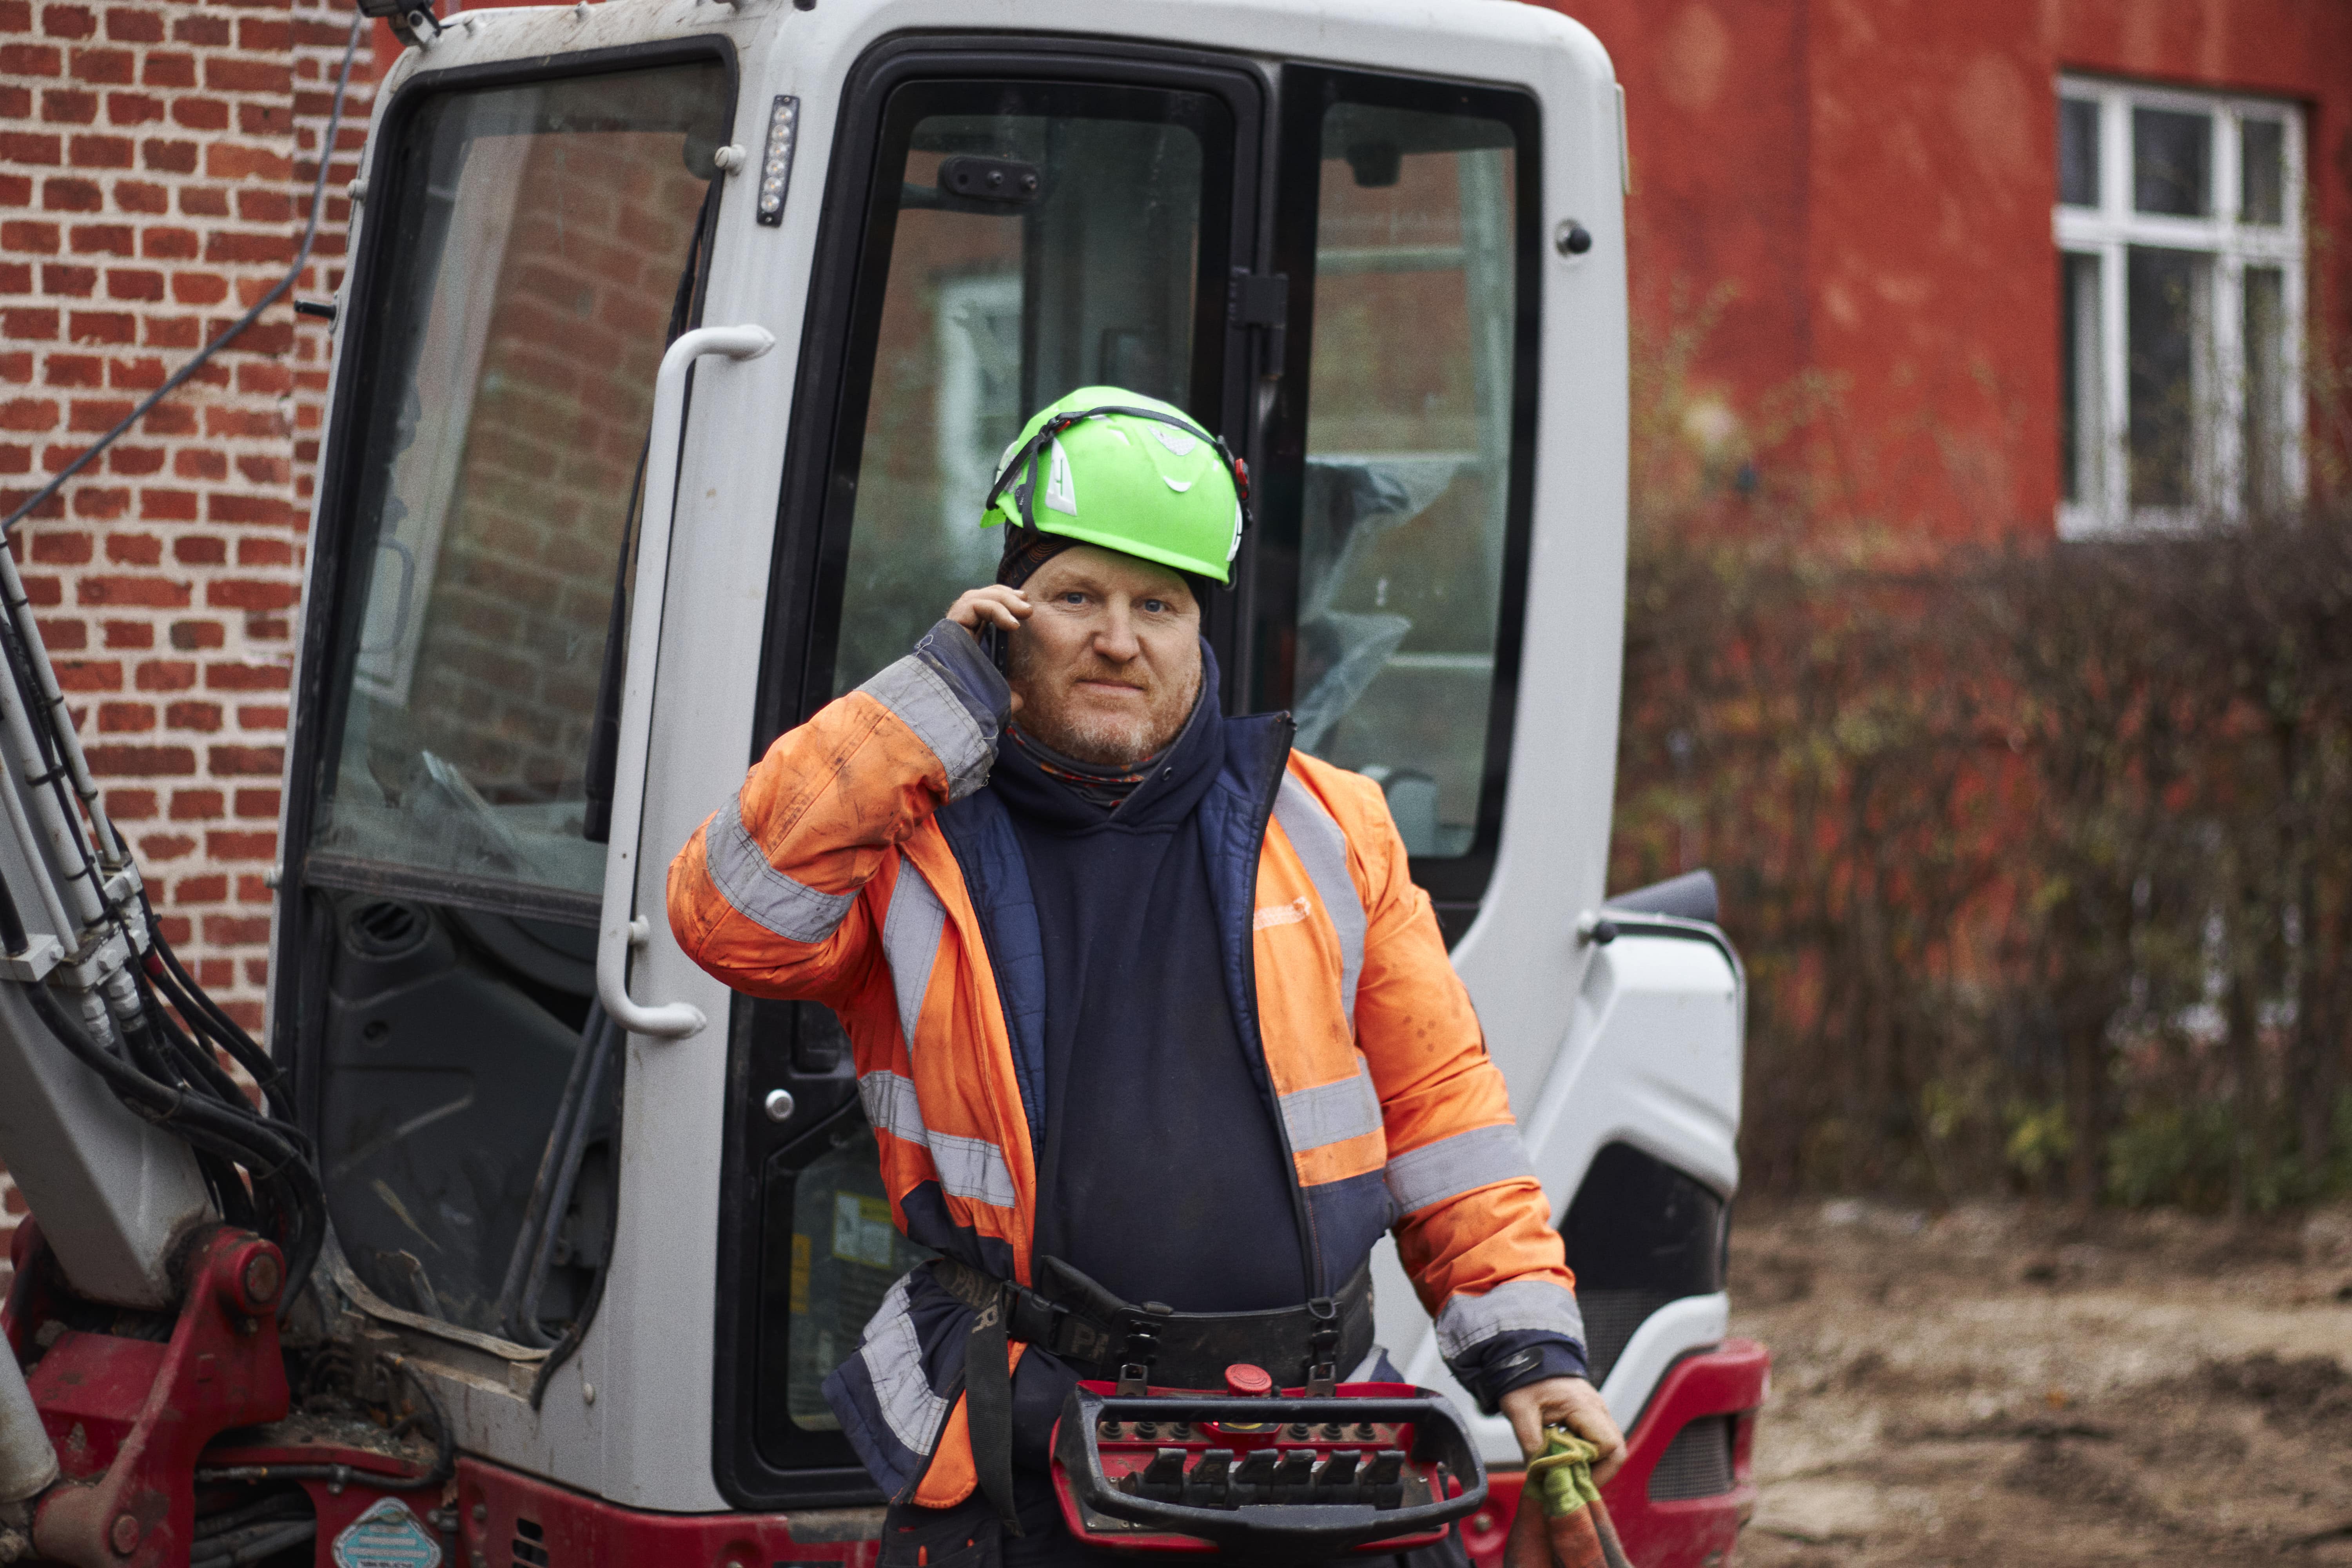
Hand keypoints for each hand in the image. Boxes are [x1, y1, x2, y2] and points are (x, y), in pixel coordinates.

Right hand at [944, 586, 1026, 714]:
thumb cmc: (968, 701)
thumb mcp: (994, 696)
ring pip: (978, 596)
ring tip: (1025, 611)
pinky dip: (996, 609)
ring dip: (1004, 599)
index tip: (1024, 609)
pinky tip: (1012, 624)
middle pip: (980, 597)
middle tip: (1027, 604)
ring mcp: (953, 625)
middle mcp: (958, 630)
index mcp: (966, 640)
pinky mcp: (951, 623)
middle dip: (1006, 595)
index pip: (982, 609)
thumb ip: (1007, 696)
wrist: (951, 705)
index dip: (1002, 602)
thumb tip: (1020, 701)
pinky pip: (975, 604)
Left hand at [1498, 1376, 1624, 1484]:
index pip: (1608, 1445)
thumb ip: (1531, 1443)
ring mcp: (1597, 1411)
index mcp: (1583, 1405)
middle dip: (1600, 1471)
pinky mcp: (1590, 1415)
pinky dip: (1587, 1454)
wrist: (1525, 1358)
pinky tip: (1567, 1458)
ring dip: (1593, 1464)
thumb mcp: (1519, 1411)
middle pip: (1616, 1449)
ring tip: (1568, 1471)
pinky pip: (1599, 1440)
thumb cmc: (1523, 1382)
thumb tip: (1541, 1474)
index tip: (1572, 1479)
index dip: (1595, 1468)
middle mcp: (1597, 1408)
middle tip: (1574, 1481)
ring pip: (1610, 1447)